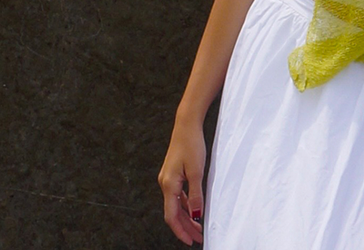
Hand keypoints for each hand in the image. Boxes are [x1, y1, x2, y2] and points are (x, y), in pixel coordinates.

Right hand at [158, 120, 207, 244]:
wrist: (186, 125)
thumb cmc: (192, 145)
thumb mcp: (197, 171)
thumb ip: (196, 195)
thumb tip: (196, 215)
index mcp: (169, 185)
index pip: (172, 216)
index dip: (181, 231)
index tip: (190, 241)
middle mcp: (165, 184)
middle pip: (173, 213)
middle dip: (186, 227)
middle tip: (199, 238)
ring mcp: (168, 179)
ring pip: (176, 205)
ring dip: (187, 218)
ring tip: (199, 228)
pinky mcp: (173, 175)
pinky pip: (178, 196)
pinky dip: (186, 206)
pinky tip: (195, 210)